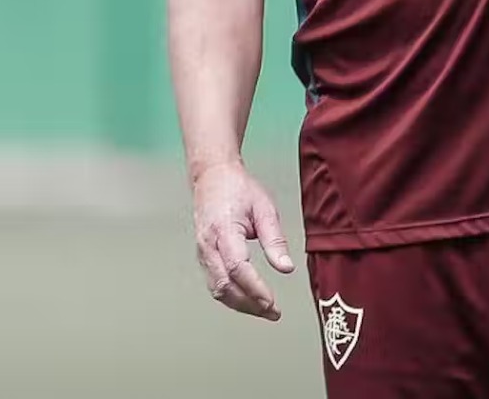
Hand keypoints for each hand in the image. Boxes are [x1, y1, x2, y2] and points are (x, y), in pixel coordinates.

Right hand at [192, 160, 294, 320]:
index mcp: (223, 230)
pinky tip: (248, 299)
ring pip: (217, 289)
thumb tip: (286, 268)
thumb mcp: (264, 208)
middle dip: (249, 304)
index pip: (237, 268)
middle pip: (224, 286)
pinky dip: (231, 296)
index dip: (255, 289)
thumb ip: (274, 240)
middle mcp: (208, 244)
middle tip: (273, 313)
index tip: (272, 302)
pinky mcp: (203, 256)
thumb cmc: (238, 188)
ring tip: (264, 310)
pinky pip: (215, 283)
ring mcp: (202, 252)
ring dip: (241, 305)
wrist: (212, 176)